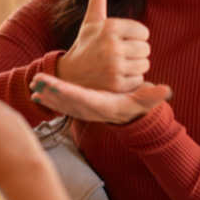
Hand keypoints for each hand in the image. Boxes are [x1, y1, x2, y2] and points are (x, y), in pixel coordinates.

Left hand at [29, 72, 171, 124]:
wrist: (128, 118)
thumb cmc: (136, 106)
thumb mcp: (144, 100)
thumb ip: (153, 95)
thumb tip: (165, 89)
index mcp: (103, 105)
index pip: (83, 98)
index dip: (68, 93)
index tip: (54, 86)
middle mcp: (89, 110)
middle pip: (67, 101)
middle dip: (51, 92)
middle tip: (36, 81)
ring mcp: (81, 111)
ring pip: (60, 104)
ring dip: (46, 95)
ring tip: (33, 84)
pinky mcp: (76, 108)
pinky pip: (59, 105)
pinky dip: (48, 100)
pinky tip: (35, 92)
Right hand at [55, 0, 150, 91]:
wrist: (69, 76)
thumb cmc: (84, 45)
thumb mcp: (91, 20)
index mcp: (109, 27)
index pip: (143, 32)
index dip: (134, 38)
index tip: (118, 42)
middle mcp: (112, 45)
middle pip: (146, 49)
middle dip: (135, 54)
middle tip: (117, 56)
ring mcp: (114, 66)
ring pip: (145, 65)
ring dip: (134, 67)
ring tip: (116, 66)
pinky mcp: (116, 84)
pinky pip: (139, 80)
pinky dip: (130, 81)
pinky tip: (115, 78)